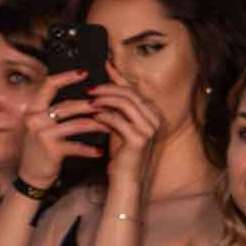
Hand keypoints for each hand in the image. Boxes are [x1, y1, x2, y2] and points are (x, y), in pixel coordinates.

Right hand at [17, 71, 103, 188]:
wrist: (30, 176)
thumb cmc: (40, 148)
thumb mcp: (40, 126)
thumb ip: (54, 111)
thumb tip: (79, 97)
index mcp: (33, 109)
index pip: (49, 85)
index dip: (66, 77)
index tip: (84, 72)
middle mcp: (35, 119)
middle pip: (68, 105)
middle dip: (92, 105)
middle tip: (109, 104)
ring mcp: (43, 134)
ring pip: (77, 124)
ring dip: (97, 125)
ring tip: (110, 126)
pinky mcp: (51, 150)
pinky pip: (76, 146)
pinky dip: (89, 149)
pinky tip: (100, 152)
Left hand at [89, 66, 161, 186]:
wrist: (126, 178)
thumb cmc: (122, 150)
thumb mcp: (120, 121)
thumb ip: (117, 99)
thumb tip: (109, 67)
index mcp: (154, 112)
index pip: (133, 89)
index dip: (115, 81)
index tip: (99, 74)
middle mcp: (156, 119)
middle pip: (130, 93)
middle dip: (108, 89)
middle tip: (90, 89)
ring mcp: (150, 129)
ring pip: (125, 104)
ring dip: (105, 100)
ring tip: (89, 102)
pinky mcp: (139, 139)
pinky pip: (118, 120)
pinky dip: (104, 116)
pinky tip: (93, 116)